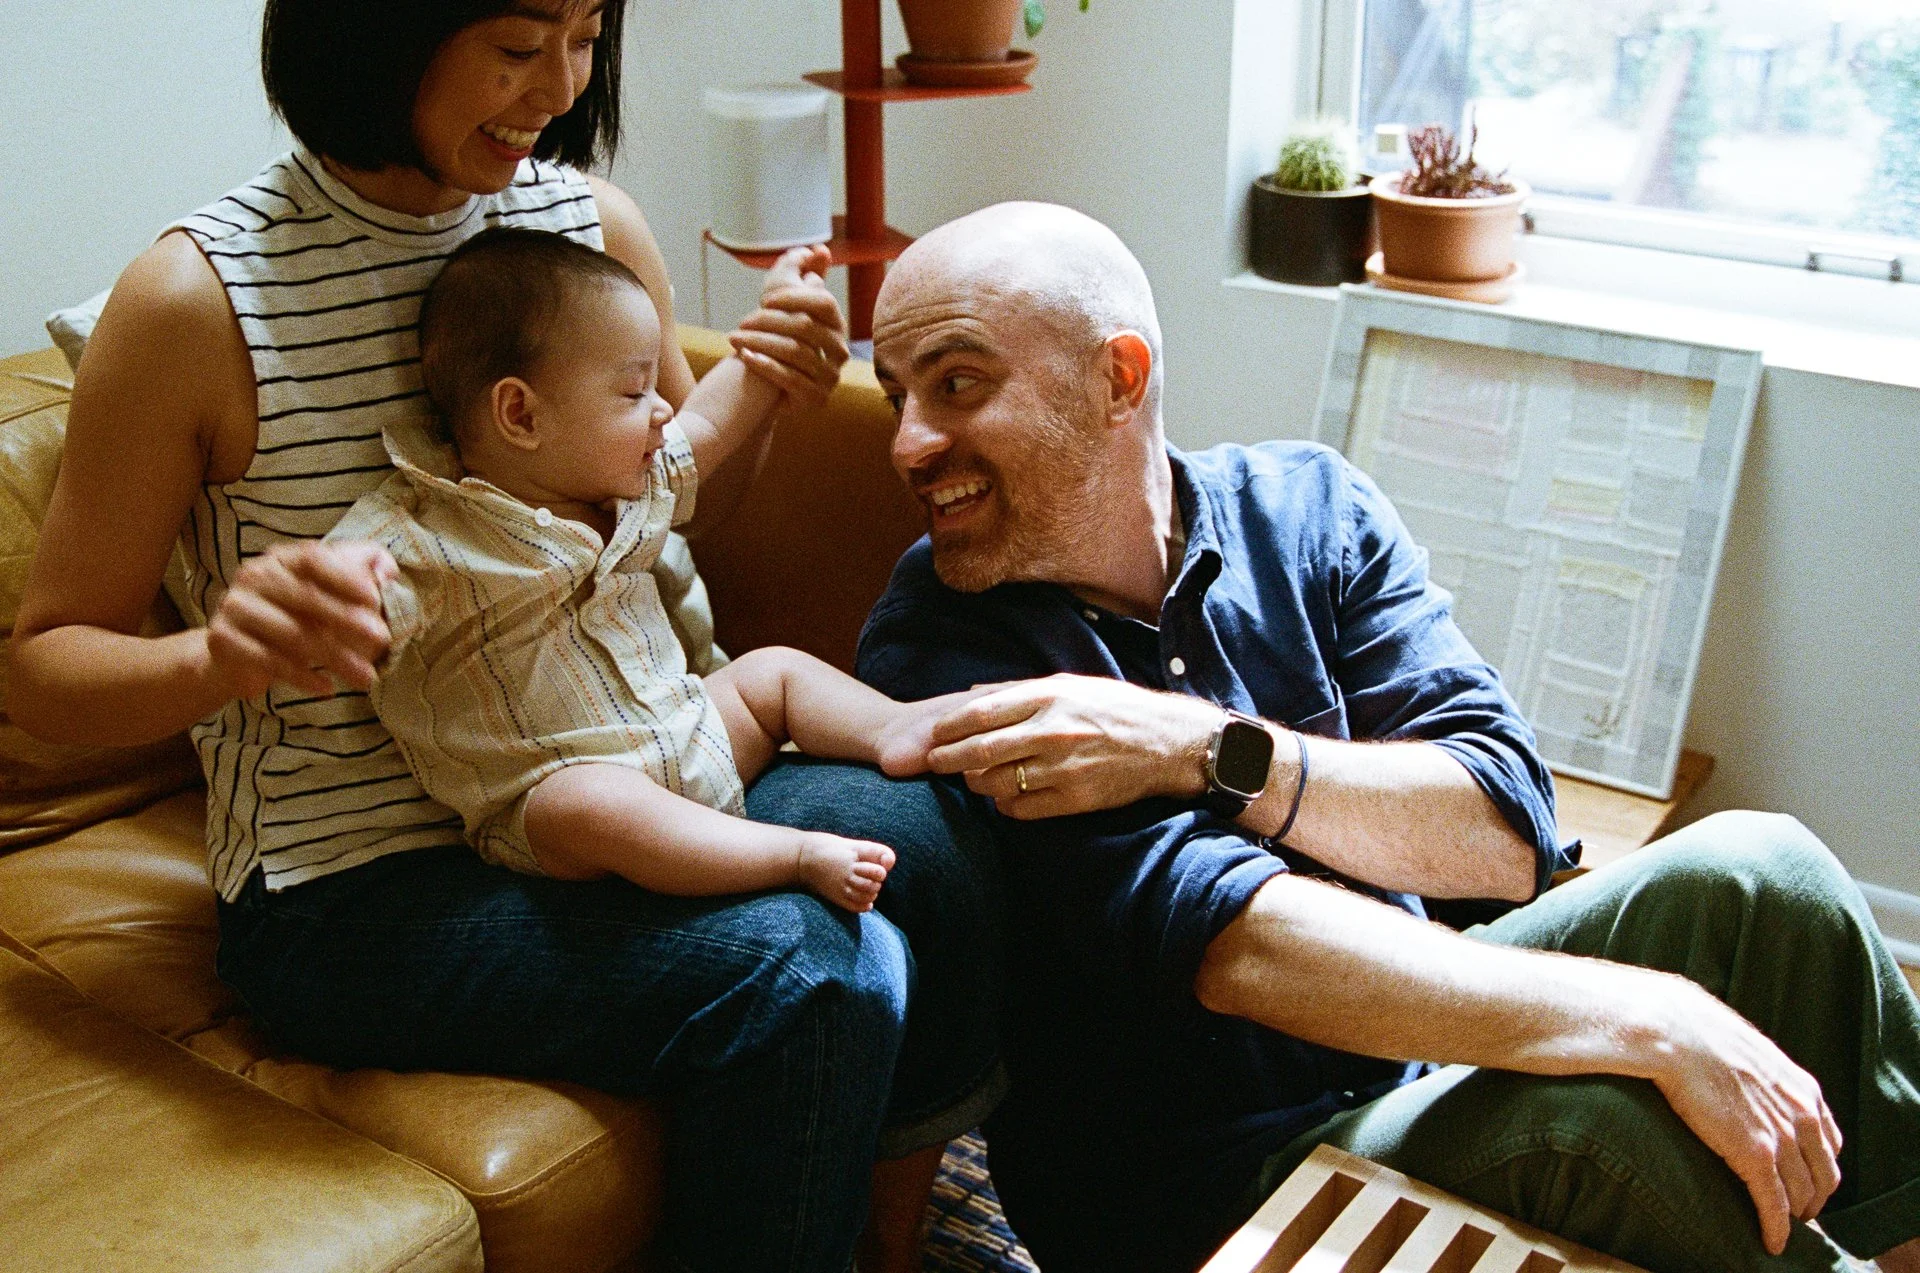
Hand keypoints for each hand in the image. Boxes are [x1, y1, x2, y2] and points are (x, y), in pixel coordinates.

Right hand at [204, 539, 395, 698]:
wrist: (239, 653)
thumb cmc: (296, 617)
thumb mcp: (328, 593)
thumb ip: (359, 574)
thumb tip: (388, 571)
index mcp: (284, 558)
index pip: (314, 558)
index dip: (345, 577)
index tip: (375, 599)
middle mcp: (255, 575)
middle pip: (306, 596)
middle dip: (348, 619)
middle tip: (382, 640)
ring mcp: (236, 606)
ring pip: (292, 632)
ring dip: (335, 657)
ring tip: (366, 677)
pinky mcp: (223, 639)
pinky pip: (269, 660)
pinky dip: (301, 676)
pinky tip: (327, 688)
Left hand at [731, 244, 848, 409]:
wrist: (769, 387)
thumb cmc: (778, 337)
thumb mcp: (786, 300)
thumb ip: (800, 270)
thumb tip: (818, 249)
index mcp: (836, 323)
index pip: (823, 302)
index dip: (794, 297)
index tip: (765, 299)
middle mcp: (840, 350)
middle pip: (806, 328)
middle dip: (769, 322)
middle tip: (741, 322)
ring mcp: (830, 377)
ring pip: (796, 353)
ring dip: (760, 343)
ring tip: (735, 339)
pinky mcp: (816, 399)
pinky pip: (790, 380)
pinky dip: (765, 366)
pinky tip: (744, 358)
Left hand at [923, 674, 1220, 817]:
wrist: (1167, 743)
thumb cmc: (1115, 708)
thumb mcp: (1070, 684)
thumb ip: (1019, 690)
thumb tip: (972, 694)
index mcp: (1049, 696)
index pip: (981, 714)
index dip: (950, 727)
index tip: (934, 734)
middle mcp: (1052, 731)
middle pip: (981, 750)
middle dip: (949, 759)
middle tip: (934, 763)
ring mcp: (1062, 767)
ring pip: (997, 783)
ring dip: (976, 783)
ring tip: (972, 780)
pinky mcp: (1074, 798)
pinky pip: (1022, 808)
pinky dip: (1005, 805)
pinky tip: (1005, 797)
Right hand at [1647, 980, 1841, 1254]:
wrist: (1676, 1032)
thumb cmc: (1699, 1035)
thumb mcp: (1749, 1052)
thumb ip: (1763, 1078)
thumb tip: (1746, 1084)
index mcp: (1804, 1090)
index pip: (1829, 1145)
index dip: (1816, 1168)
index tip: (1801, 1179)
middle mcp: (1803, 1116)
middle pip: (1823, 1176)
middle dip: (1811, 1198)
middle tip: (1793, 1211)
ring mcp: (1782, 1137)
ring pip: (1802, 1194)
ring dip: (1794, 1216)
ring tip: (1780, 1227)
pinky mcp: (1755, 1155)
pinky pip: (1774, 1204)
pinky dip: (1776, 1228)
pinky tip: (1771, 1241)